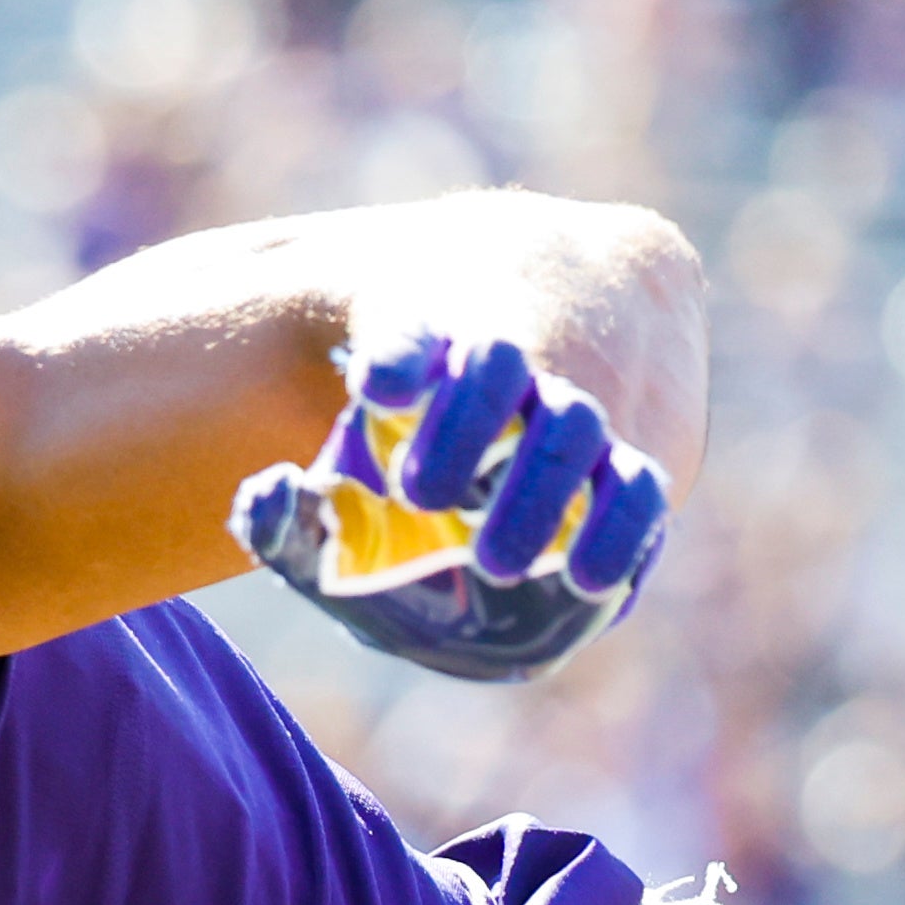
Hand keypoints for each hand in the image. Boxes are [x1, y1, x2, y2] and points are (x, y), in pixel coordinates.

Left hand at [232, 329, 670, 683]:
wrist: (565, 321)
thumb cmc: (422, 414)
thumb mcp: (352, 423)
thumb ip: (291, 489)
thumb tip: (267, 498)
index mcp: (439, 332)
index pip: (412, 328)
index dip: (400, 354)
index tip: (376, 386)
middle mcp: (515, 361)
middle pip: (498, 373)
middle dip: (464, 433)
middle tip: (421, 496)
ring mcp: (578, 405)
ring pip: (572, 431)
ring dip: (536, 496)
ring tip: (496, 564)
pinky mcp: (632, 457)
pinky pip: (638, 488)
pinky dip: (619, 532)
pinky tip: (590, 583)